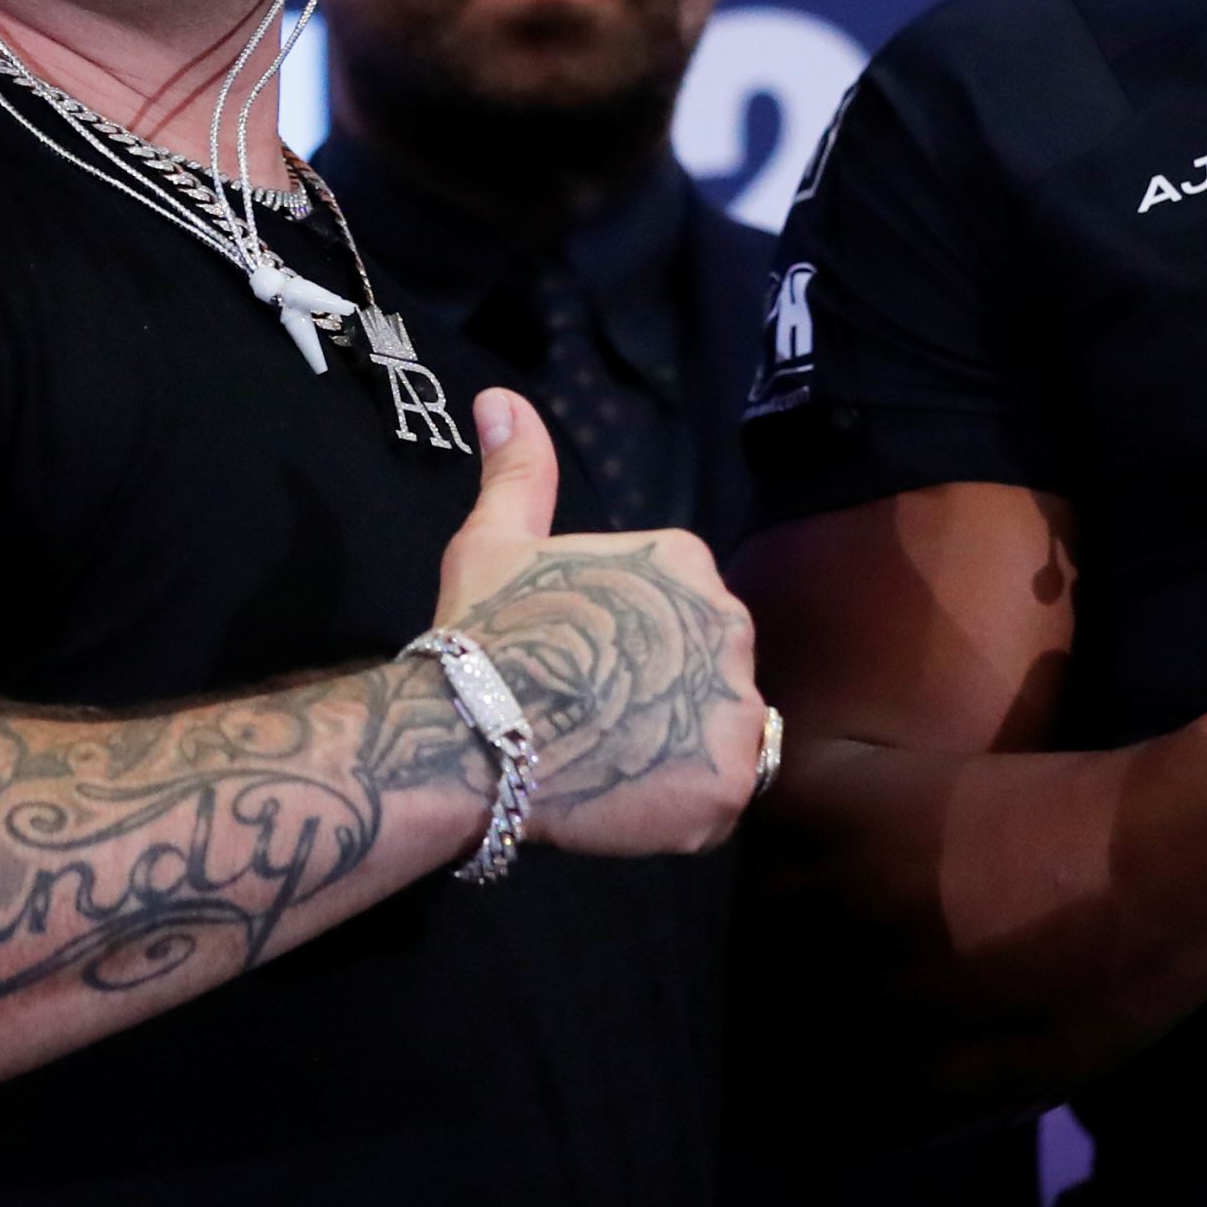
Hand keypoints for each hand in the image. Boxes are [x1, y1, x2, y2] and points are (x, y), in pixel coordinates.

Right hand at [432, 390, 762, 856]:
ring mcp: (734, 704)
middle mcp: (728, 622)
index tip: (579, 665)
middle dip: (659, 696)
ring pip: (716, 733)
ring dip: (675, 752)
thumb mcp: (495, 540)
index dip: (624, 646)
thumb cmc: (484, 635)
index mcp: (684, 561)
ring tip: (607, 763)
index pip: (676, 612)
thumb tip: (500, 398)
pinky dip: (679, 808)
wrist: (472, 736)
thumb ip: (519, 472)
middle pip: (704, 670)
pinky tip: (624, 801)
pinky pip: (718, 797)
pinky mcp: (730, 780)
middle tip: (592, 720)